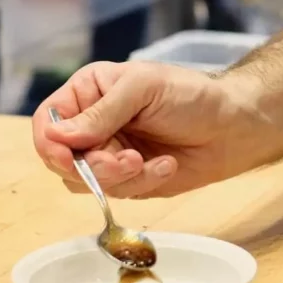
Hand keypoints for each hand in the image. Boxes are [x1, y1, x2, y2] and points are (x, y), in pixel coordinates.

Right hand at [32, 62, 275, 198]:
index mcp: (90, 92)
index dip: (51, 143)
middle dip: (93, 166)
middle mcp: (93, 124)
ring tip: (149, 161)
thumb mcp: (145, 88)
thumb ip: (102, 111)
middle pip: (61, 159)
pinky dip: (143, 182)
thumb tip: (58, 135)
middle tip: (128, 161)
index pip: (48, 121)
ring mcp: (109, 153)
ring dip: (119, 177)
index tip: (69, 158)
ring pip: (85, 182)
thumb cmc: (193, 95)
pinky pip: (117, 194)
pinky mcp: (129, 180)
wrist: (234, 126)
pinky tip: (168, 164)